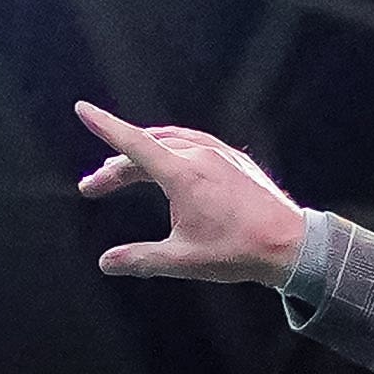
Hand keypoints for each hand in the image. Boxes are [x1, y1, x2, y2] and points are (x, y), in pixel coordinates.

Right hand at [78, 101, 313, 284]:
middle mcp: (200, 155)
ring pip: (172, 141)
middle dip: (116, 166)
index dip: (105, 126)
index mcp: (183, 174)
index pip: (133, 144)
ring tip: (124, 170)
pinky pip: (196, 142)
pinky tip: (169, 161)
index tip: (83, 109)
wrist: (291, 244)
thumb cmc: (238, 251)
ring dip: (144, 153)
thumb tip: (106, 263)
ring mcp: (221, 154)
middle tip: (94, 187)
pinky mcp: (236, 160)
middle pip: (147, 148)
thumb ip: (140, 258)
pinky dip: (172, 147)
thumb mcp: (183, 259)